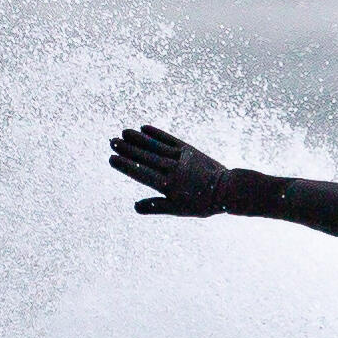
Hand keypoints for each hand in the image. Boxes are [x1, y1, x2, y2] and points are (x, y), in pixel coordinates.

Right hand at [110, 123, 234, 216]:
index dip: (126, 165)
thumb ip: (156, 207)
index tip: (112, 158)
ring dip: (138, 139)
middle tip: (112, 141)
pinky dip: (157, 134)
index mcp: (168, 185)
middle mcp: (172, 169)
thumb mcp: (178, 210)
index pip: (142, 173)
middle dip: (127, 149)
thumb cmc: (201, 203)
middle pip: (145, 157)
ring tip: (123, 132)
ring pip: (155, 146)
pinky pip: (169, 140)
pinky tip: (144, 128)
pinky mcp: (188, 149)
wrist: (226, 190)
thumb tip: (135, 207)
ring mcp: (180, 157)